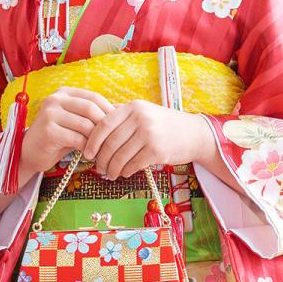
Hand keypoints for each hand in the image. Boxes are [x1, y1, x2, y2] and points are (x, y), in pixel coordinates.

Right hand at [19, 87, 114, 181]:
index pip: (94, 97)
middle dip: (104, 126)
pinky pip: (77, 138)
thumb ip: (93, 115)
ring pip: (85, 124)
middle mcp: (55, 99)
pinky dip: (87, 148)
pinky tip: (90, 155)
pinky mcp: (48, 131)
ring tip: (103, 149)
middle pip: (91, 108)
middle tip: (113, 140)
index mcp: (64, 93)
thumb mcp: (77, 122)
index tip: (118, 126)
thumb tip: (123, 109)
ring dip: (97, 139)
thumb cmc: (59, 137)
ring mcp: (50, 113)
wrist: (30, 153)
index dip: (109, 111)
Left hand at [83, 100, 213, 179]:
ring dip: (112, 169)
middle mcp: (141, 118)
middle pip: (110, 143)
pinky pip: (133, 164)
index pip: (104, 124)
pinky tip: (124, 173)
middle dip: (101, 159)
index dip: (92, 141)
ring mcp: (149, 134)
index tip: (87, 153)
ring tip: (110, 174)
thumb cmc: (165, 125)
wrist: (194, 134)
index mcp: (133, 107)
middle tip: (99, 168)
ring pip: (120, 156)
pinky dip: (125, 171)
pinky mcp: (157, 150)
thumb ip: (122, 116)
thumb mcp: (145, 112)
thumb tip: (94, 125)